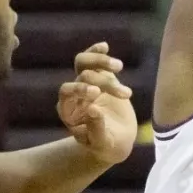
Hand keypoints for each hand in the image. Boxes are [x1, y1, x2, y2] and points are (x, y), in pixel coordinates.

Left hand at [56, 42, 136, 165]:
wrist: (118, 141)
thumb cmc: (107, 146)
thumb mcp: (103, 143)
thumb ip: (96, 129)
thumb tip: (93, 109)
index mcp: (68, 111)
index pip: (66, 92)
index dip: (79, 89)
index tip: (96, 94)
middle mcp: (74, 95)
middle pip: (80, 76)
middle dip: (100, 80)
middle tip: (125, 95)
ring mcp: (86, 84)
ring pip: (84, 63)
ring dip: (100, 61)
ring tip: (119, 67)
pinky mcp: (100, 78)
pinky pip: (94, 61)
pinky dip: (97, 52)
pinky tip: (105, 46)